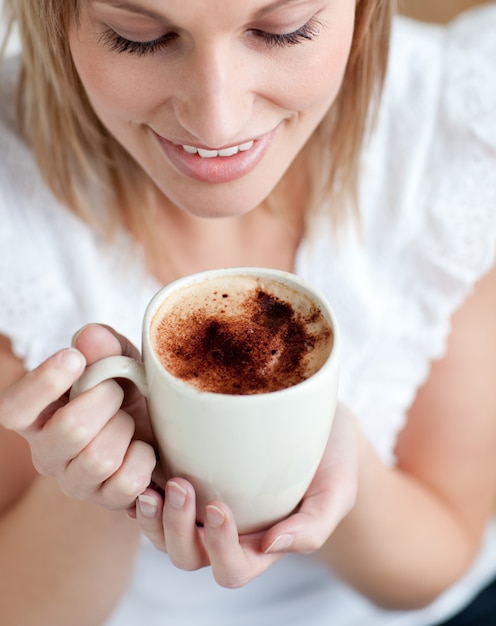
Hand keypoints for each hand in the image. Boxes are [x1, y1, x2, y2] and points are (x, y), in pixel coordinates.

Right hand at [0, 324, 156, 508]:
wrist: (157, 428)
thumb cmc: (127, 390)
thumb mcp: (120, 360)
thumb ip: (104, 347)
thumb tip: (90, 338)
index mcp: (38, 414)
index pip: (14, 408)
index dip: (41, 383)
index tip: (73, 359)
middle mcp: (47, 452)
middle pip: (71, 429)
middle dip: (106, 400)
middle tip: (117, 391)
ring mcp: (75, 481)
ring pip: (99, 458)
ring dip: (126, 430)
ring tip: (128, 421)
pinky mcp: (106, 500)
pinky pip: (127, 481)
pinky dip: (144, 458)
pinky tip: (141, 448)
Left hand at [133, 402, 357, 586]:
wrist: (319, 420)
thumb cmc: (332, 459)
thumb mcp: (337, 490)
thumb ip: (313, 527)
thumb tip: (272, 547)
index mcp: (261, 544)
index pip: (232, 569)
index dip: (219, 549)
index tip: (218, 507)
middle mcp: (227, 531)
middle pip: (188, 556)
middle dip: (177, 530)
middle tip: (179, 486)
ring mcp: (204, 505)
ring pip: (163, 535)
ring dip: (153, 518)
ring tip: (152, 488)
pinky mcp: (190, 474)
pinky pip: (156, 499)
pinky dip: (143, 493)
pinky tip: (144, 470)